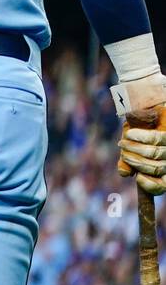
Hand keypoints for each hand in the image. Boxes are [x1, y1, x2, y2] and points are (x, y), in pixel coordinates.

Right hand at [112, 73, 165, 193]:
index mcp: (163, 162)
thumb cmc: (137, 121)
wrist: (141, 97)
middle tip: (123, 150)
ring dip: (134, 150)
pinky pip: (155, 140)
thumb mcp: (130, 143)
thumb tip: (124, 174)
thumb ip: (127, 160)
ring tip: (123, 141)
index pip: (163, 184)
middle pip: (157, 170)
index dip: (151, 186)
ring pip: (154, 156)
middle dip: (136, 162)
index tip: (137, 178)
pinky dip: (139, 138)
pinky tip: (129, 134)